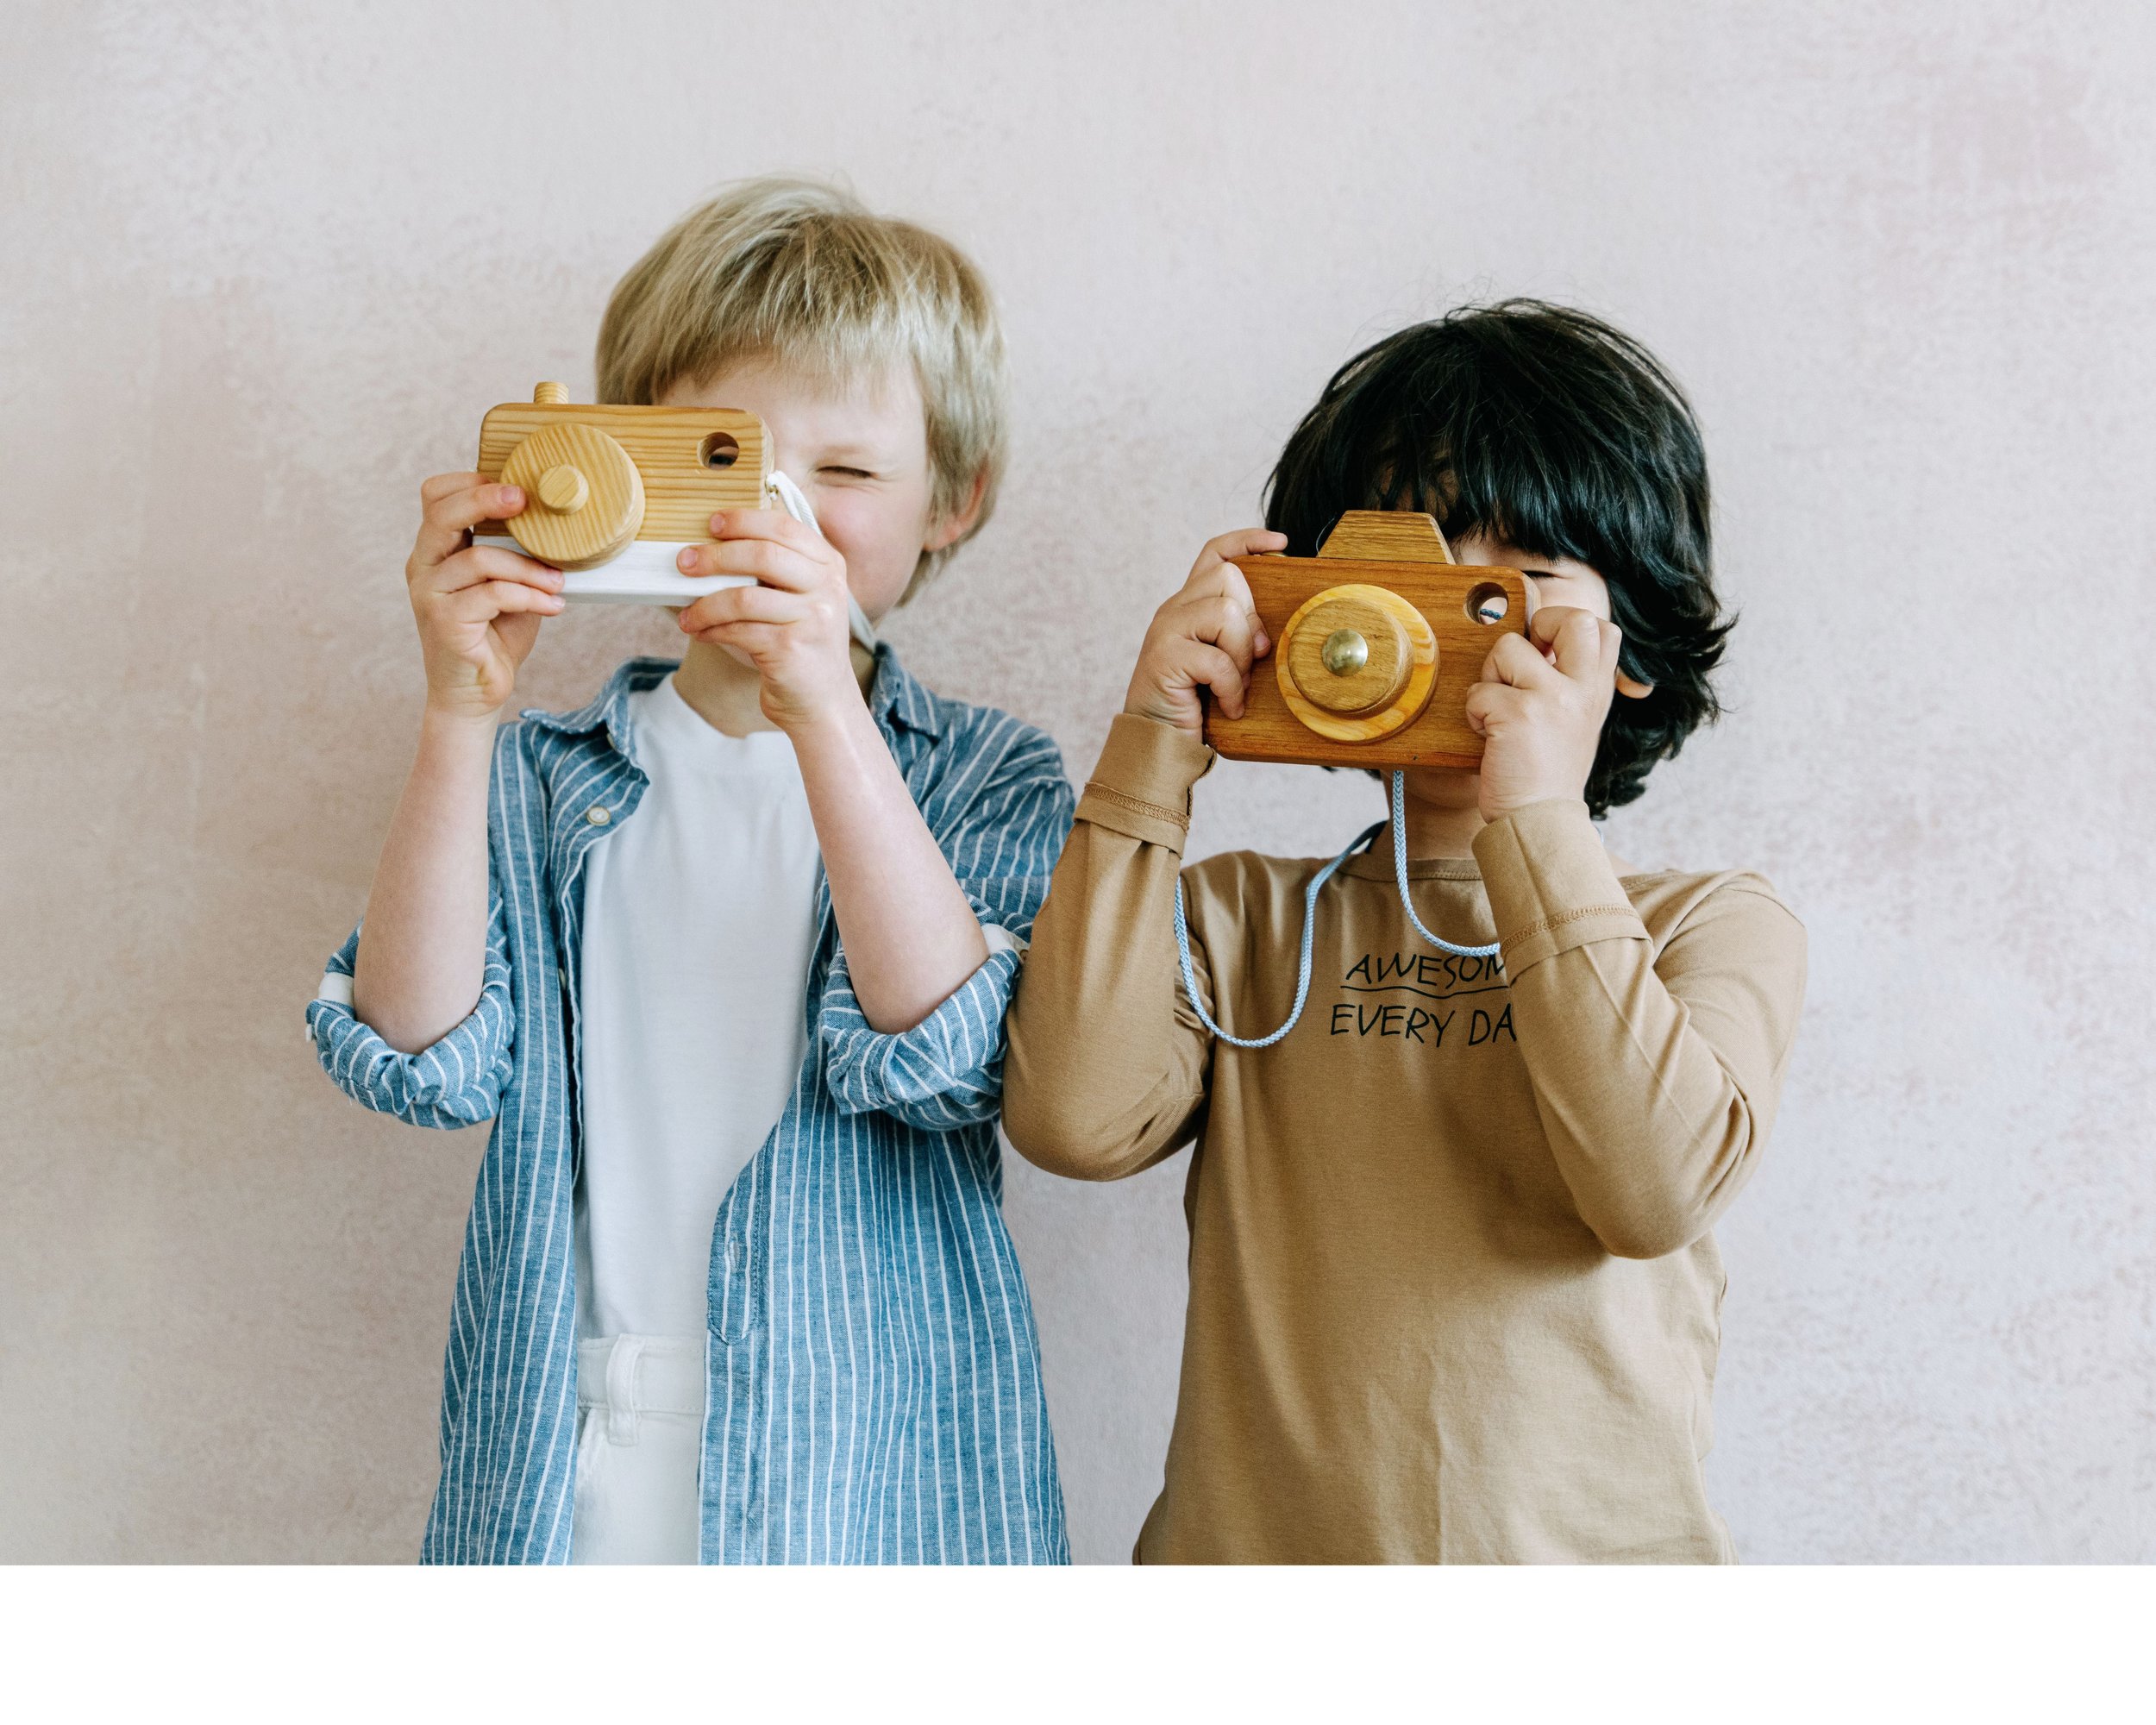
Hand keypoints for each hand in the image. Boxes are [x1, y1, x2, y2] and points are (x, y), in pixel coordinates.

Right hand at [405, 473, 564, 719]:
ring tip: (558, 582)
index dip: (470, 483)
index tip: (515, 490)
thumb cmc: (495, 635)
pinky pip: (492, 594)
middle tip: (526, 501)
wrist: (476, 692)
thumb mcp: (509, 585)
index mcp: (435, 550)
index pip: (435, 496)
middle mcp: (423, 566)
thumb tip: (553, 523)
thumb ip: (515, 555)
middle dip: (487, 500)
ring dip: (528, 568)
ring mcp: (428, 593)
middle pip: (443, 513)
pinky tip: (553, 605)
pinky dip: (530, 596)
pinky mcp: (443, 621)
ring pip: (479, 559)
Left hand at [674, 509, 857, 732]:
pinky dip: (712, 630)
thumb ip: (777, 569)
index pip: (784, 527)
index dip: (744, 520)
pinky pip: (739, 630)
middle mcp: (827, 587)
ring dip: (705, 605)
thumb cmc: (800, 644)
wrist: (822, 702)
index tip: (712, 523)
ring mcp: (813, 618)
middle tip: (684, 563)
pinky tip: (700, 632)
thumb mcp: (802, 599)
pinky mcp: (792, 648)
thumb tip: (713, 544)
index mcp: (829, 565)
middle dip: (716, 556)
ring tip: (687, 614)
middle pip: (763, 554)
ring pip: (744, 597)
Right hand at [1124, 529, 1283, 735]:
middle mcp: (1173, 610)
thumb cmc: (1194, 707)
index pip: (1215, 554)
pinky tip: (1228, 706)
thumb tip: (1268, 635)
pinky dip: (1230, 687)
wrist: (1157, 744)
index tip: (1280, 543)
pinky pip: (1217, 659)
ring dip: (1241, 655)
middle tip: (1251, 659)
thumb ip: (1237, 638)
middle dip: (1251, 619)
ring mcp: (1165, 630)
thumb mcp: (1223, 665)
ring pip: (1225, 611)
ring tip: (1235, 686)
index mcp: (1188, 606)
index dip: (1247, 541)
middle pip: (1227, 576)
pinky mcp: (1164, 656)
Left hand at [1465, 605, 1625, 819]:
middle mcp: (1583, 690)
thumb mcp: (1577, 724)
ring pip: (1508, 647)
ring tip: (1497, 711)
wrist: (1540, 823)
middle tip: (1521, 661)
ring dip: (1490, 676)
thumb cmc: (1547, 776)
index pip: (1603, 628)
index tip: (1544, 653)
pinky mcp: (1518, 714)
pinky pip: (1478, 690)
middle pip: (1576, 618)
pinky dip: (1474, 712)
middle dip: (1539, 624)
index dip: (1566, 624)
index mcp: (1598, 691)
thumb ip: (1571, 685)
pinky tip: (1488, 737)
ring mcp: (1553, 699)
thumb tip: (1539, 645)